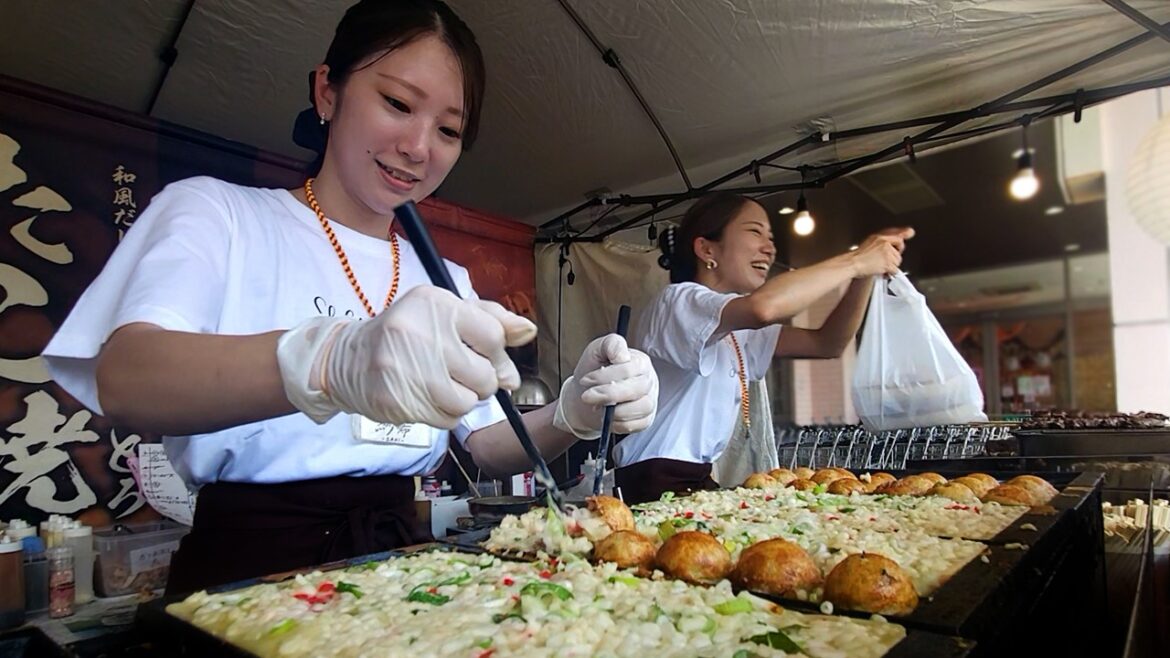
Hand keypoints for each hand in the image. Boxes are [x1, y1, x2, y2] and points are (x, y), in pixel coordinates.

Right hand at [278, 286, 536, 427]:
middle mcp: (419, 333)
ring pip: (467, 402)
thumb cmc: (408, 333)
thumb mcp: (445, 312)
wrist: (349, 359)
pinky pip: (447, 419)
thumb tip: (529, 331)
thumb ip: (490, 319)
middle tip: (460, 373)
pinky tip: (428, 398)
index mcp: (435, 304)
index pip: (493, 336)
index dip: (497, 355)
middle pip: (485, 375)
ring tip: (443, 385)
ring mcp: (404, 369)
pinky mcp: (395, 400)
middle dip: (481, 381)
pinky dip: (446, 414)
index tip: (487, 358)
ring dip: (463, 400)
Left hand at [553, 334, 658, 438]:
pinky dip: (620, 424)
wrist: (584, 395)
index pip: (629, 369)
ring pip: (642, 407)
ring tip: (598, 408)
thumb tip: (622, 356)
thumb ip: (611, 344)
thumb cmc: (592, 371)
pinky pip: (639, 424)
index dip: (606, 376)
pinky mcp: (646, 419)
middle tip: (587, 396)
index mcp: (640, 361)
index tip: (586, 380)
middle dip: (608, 394)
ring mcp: (650, 400)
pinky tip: (608, 418)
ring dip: (615, 411)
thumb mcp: (597, 350)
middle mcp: (649, 380)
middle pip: (636, 389)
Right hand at [849, 227, 914, 277]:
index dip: (904, 234)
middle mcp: (885, 244)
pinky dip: (890, 272)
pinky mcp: (888, 263)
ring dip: (892, 265)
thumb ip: (880, 242)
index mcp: (879, 238)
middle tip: (887, 259)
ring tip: (881, 266)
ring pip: (898, 261)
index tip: (910, 232)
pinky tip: (883, 271)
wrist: (853, 263)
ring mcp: (887, 253)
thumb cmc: (857, 256)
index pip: (897, 235)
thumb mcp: (868, 243)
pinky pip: (895, 269)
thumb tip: (891, 242)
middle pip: (899, 250)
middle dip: (895, 256)